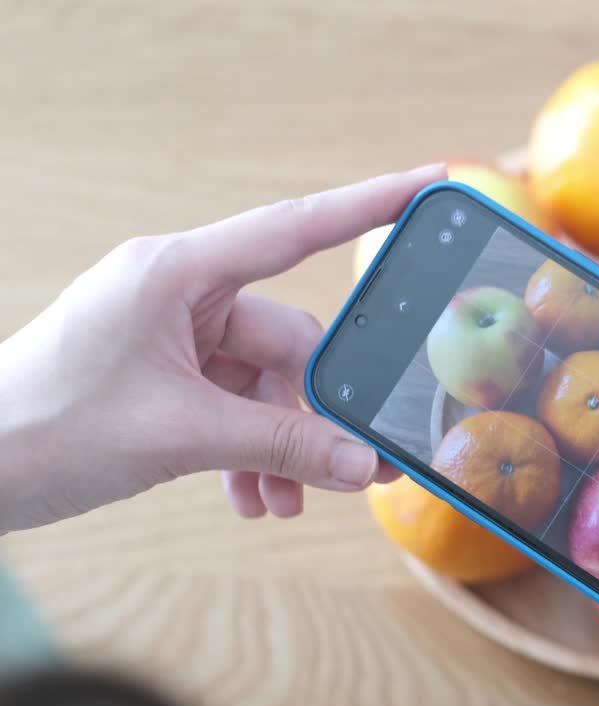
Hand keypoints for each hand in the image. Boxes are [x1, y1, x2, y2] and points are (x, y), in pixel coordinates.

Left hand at [0, 164, 445, 531]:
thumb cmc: (44, 430)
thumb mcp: (178, 436)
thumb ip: (280, 446)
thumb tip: (363, 466)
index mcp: (177, 273)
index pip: (294, 228)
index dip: (367, 205)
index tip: (426, 184)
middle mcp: (179, 292)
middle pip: (285, 340)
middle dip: (311, 411)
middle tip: (353, 464)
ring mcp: (170, 333)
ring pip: (261, 383)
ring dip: (276, 445)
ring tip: (281, 501)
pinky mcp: (162, 372)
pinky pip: (230, 404)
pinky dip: (245, 451)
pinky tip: (249, 498)